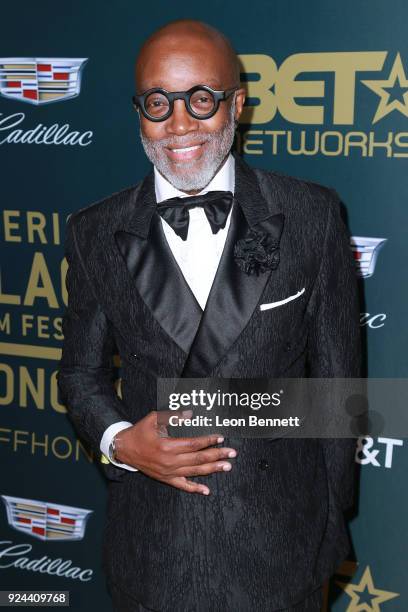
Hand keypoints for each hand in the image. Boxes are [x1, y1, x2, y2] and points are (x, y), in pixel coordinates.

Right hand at [114, 411, 236, 494]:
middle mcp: (170, 461)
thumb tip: (190, 414)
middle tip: (232, 453)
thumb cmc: (141, 432)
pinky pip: (183, 486)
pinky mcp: (166, 479)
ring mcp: (169, 472)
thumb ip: (173, 416)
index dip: (209, 440)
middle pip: (198, 459)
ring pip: (195, 472)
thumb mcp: (154, 419)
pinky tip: (207, 491)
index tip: (221, 437)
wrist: (125, 448)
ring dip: (212, 469)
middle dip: (217, 455)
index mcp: (168, 446)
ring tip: (227, 466)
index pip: (194, 444)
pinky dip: (195, 489)